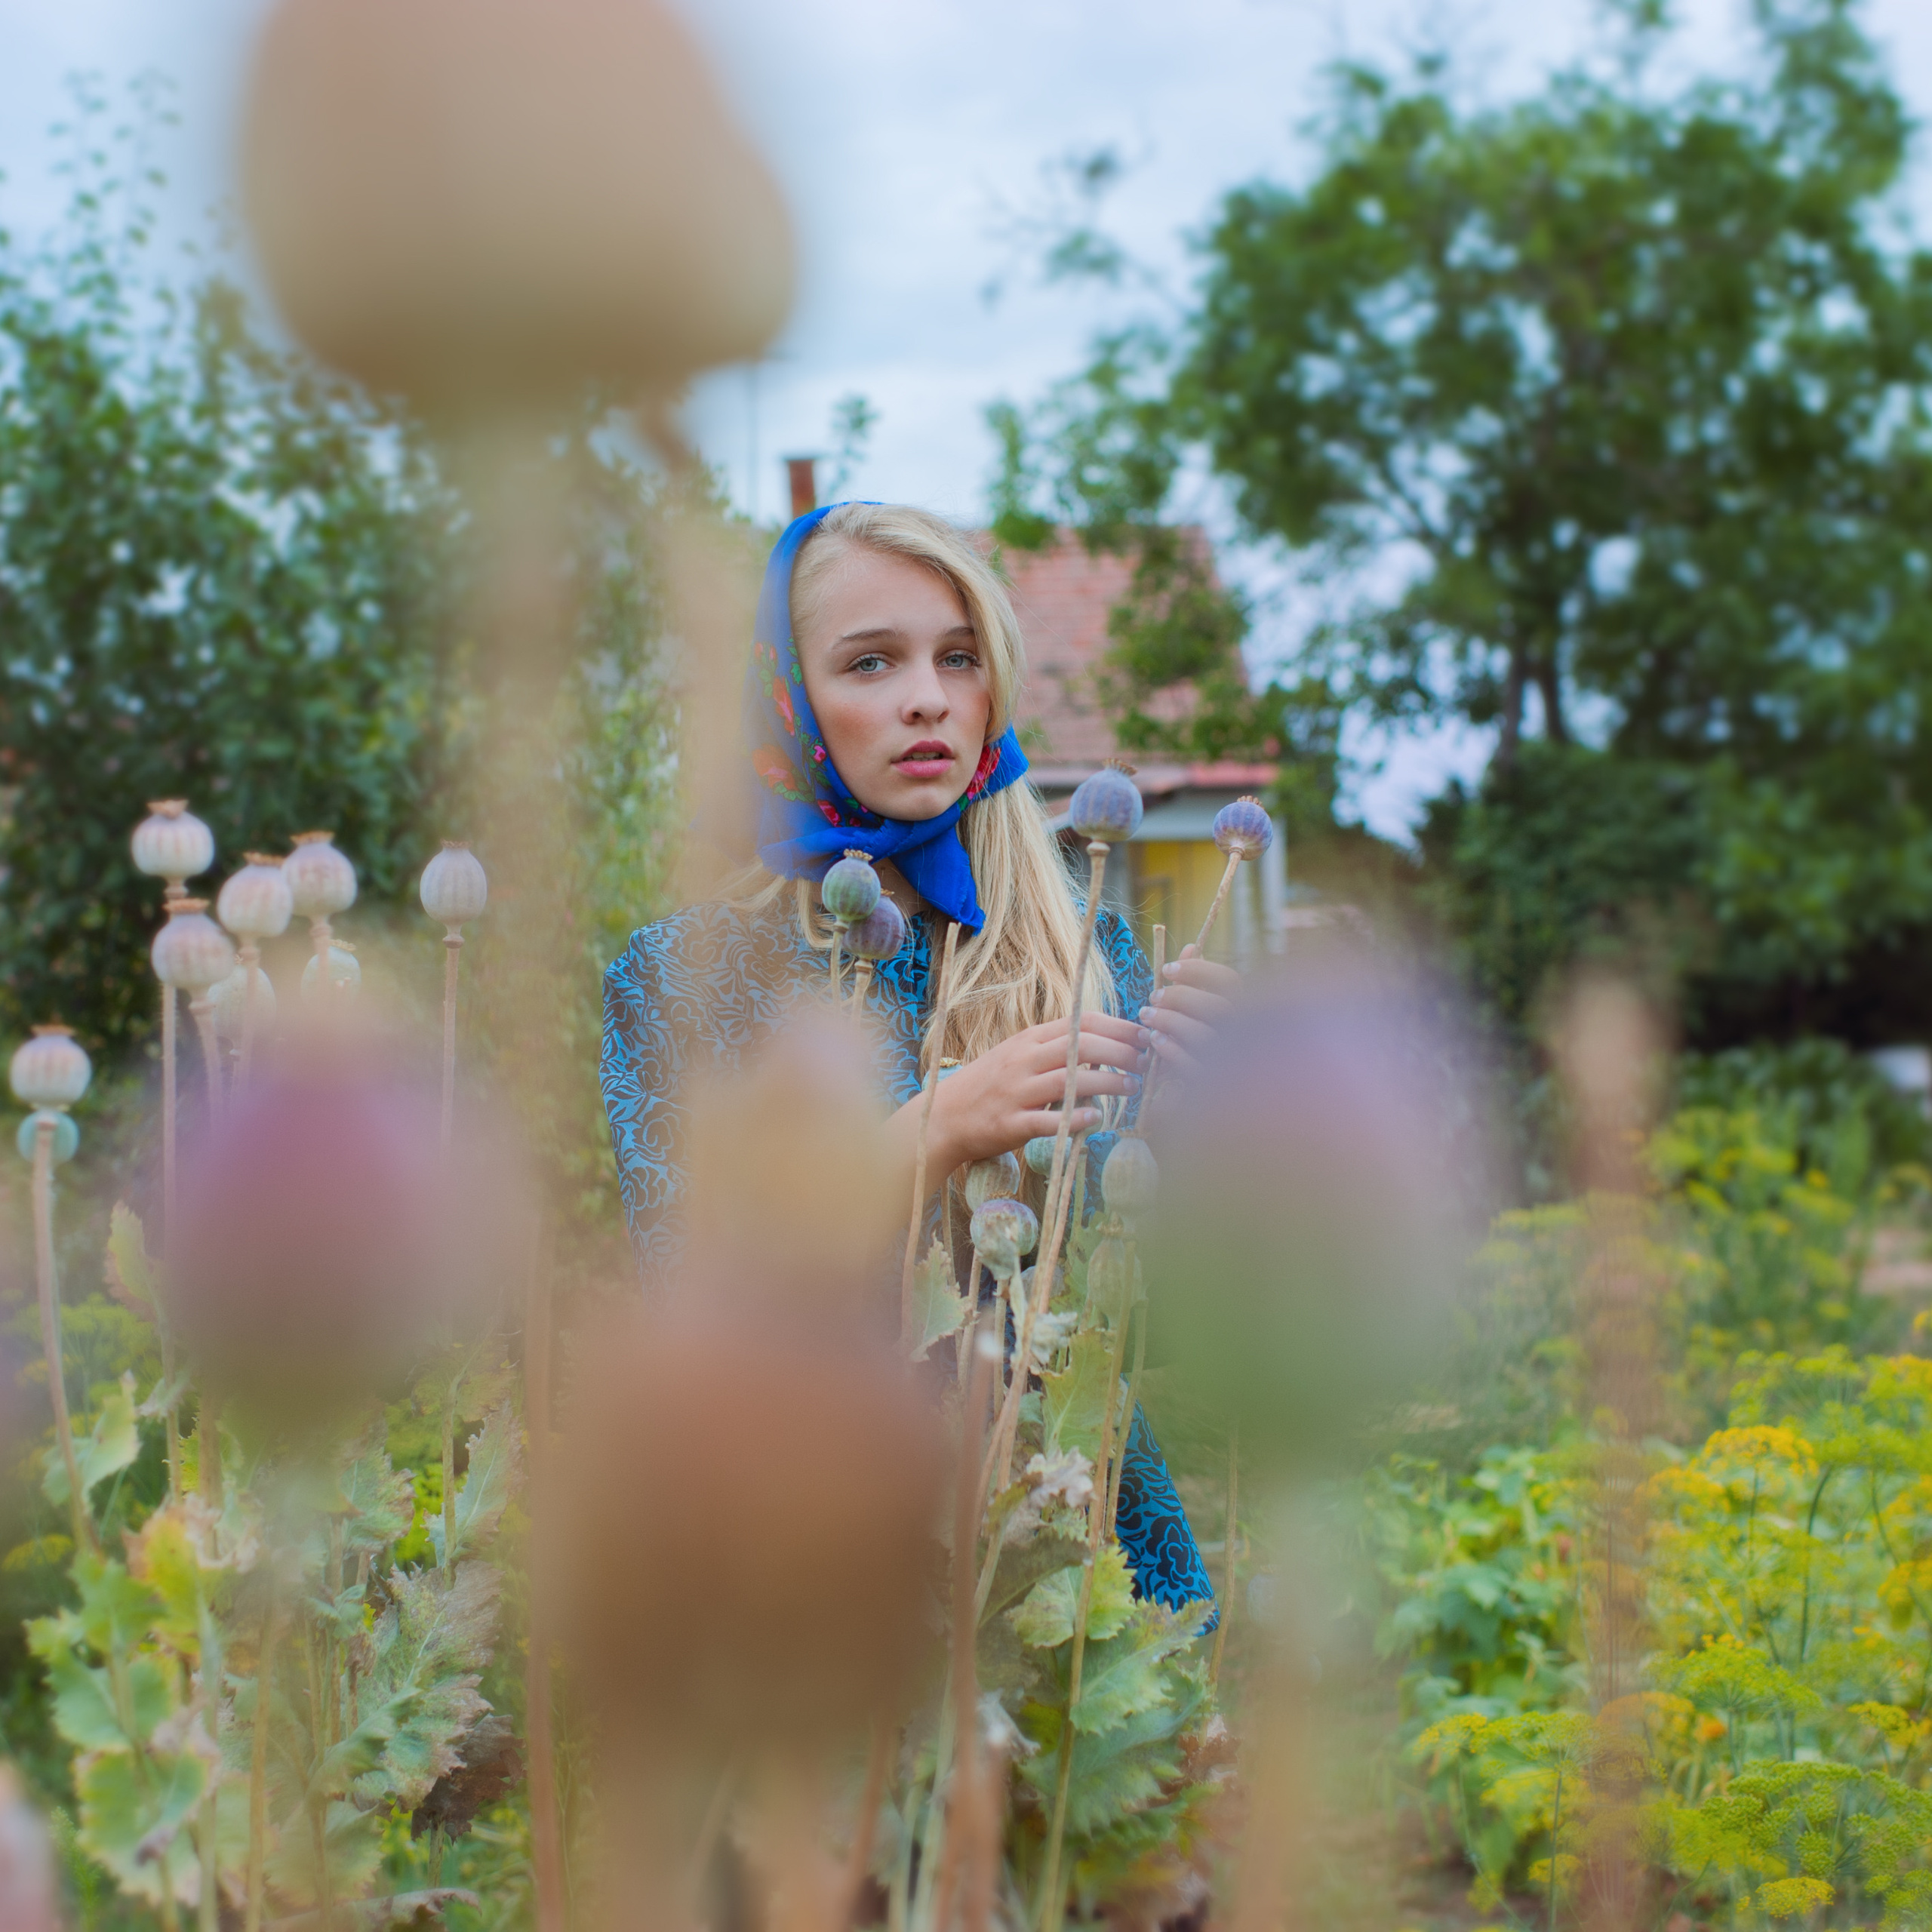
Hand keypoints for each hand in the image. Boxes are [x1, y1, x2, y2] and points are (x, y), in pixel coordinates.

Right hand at [896, 1012, 1148, 1178]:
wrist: (944, 1115)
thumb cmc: (989, 1084)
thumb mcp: (1019, 1054)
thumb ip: (1056, 1047)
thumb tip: (1103, 1043)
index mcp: (1029, 1040)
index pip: (1081, 1023)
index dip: (1118, 1027)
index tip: (1144, 1035)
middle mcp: (1024, 1061)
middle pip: (1081, 1046)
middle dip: (1121, 1052)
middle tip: (1146, 1061)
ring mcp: (1017, 1092)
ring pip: (1070, 1081)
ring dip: (1108, 1083)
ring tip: (1132, 1088)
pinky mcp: (1011, 1123)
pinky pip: (1048, 1120)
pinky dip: (1075, 1119)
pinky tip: (1096, 1120)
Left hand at [1141, 944, 1236, 1075]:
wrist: (1207, 1097)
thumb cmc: (1198, 1044)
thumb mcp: (1195, 1013)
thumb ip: (1195, 983)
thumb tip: (1190, 948)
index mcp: (1245, 1012)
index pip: (1229, 981)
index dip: (1197, 971)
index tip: (1166, 970)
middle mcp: (1246, 1036)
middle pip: (1218, 1007)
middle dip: (1179, 997)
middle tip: (1152, 997)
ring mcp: (1232, 1064)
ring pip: (1204, 1036)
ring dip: (1170, 1021)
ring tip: (1147, 1016)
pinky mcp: (1215, 1088)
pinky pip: (1193, 1067)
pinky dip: (1171, 1049)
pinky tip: (1154, 1041)